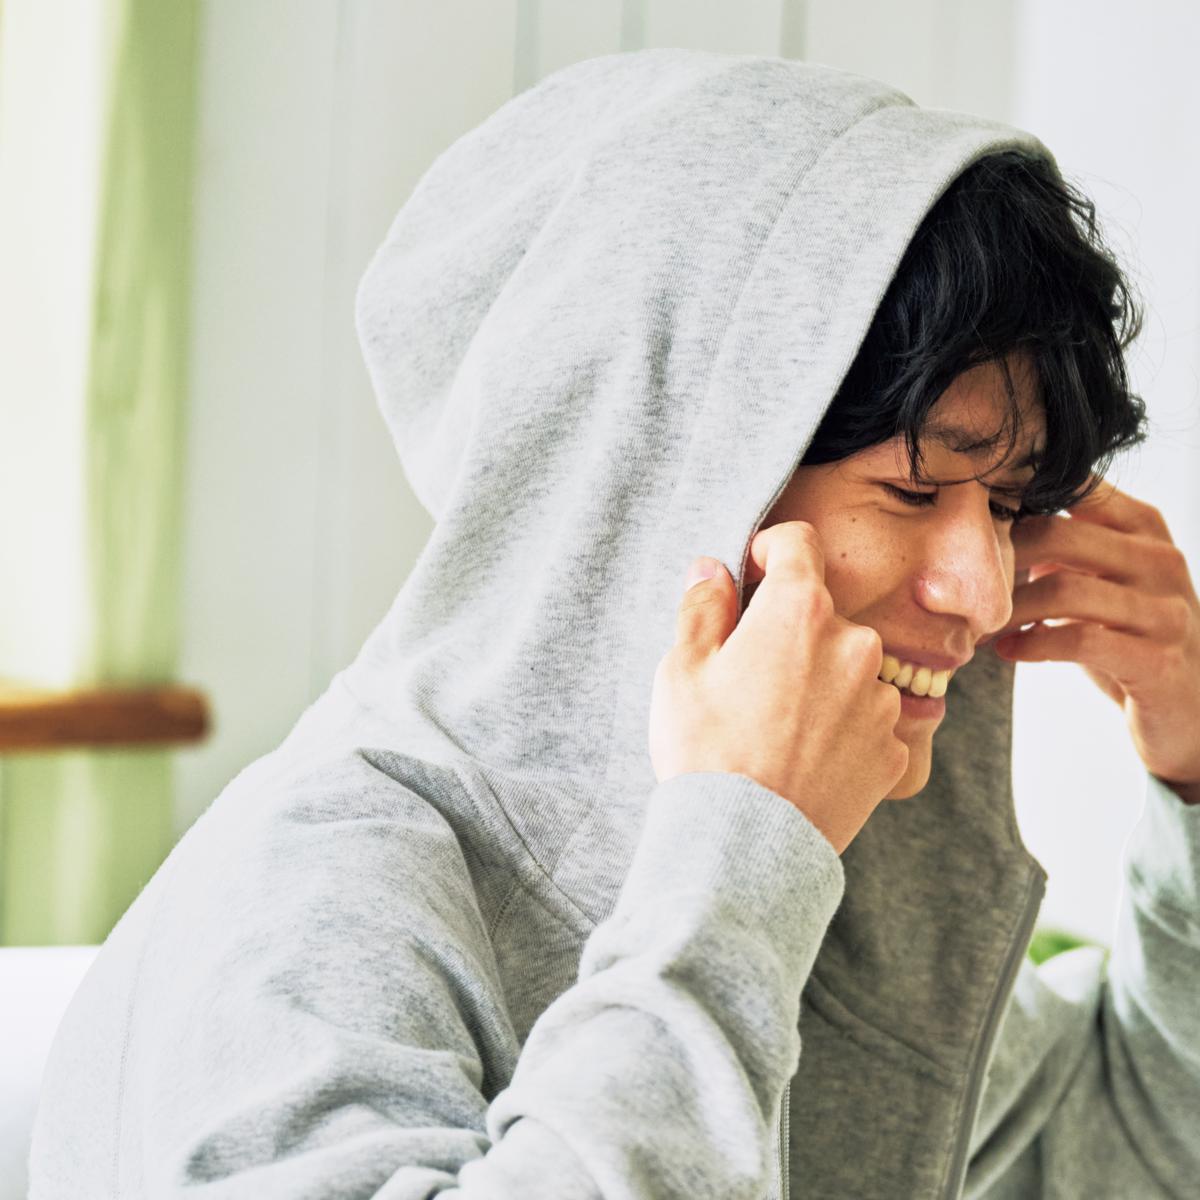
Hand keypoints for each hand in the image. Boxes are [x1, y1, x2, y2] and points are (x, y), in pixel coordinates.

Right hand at [649, 521, 909, 853]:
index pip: (798, 543)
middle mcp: (854, 643)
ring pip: (848, 669)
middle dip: (789, 633)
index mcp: (799, 611)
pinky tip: (802, 758)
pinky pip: (866, 722)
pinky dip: (840, 729)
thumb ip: (702, 606)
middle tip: (749, 679)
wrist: (744, 845)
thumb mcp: (682, 670)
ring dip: (820, 682)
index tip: (753, 577)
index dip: (770, 551)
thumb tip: (713, 568)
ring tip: (775, 728)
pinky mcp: (893, 750)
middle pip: (821, 615)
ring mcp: (881, 700)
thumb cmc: (705, 751)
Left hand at [987, 476, 1199, 804]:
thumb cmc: (1128, 635)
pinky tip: (1006, 651)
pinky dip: (1031, 644)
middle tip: (958, 585)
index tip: (965, 522)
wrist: (1190, 711)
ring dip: (1007, 610)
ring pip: (1063, 590)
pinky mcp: (1159, 661)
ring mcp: (1165, 610)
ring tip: (976, 626)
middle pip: (1058, 535)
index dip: (1013, 500)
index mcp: (1143, 527)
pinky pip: (1080, 640)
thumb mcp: (1097, 577)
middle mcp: (1160, 559)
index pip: (1072, 488)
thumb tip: (983, 514)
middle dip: (998, 560)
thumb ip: (1059, 544)